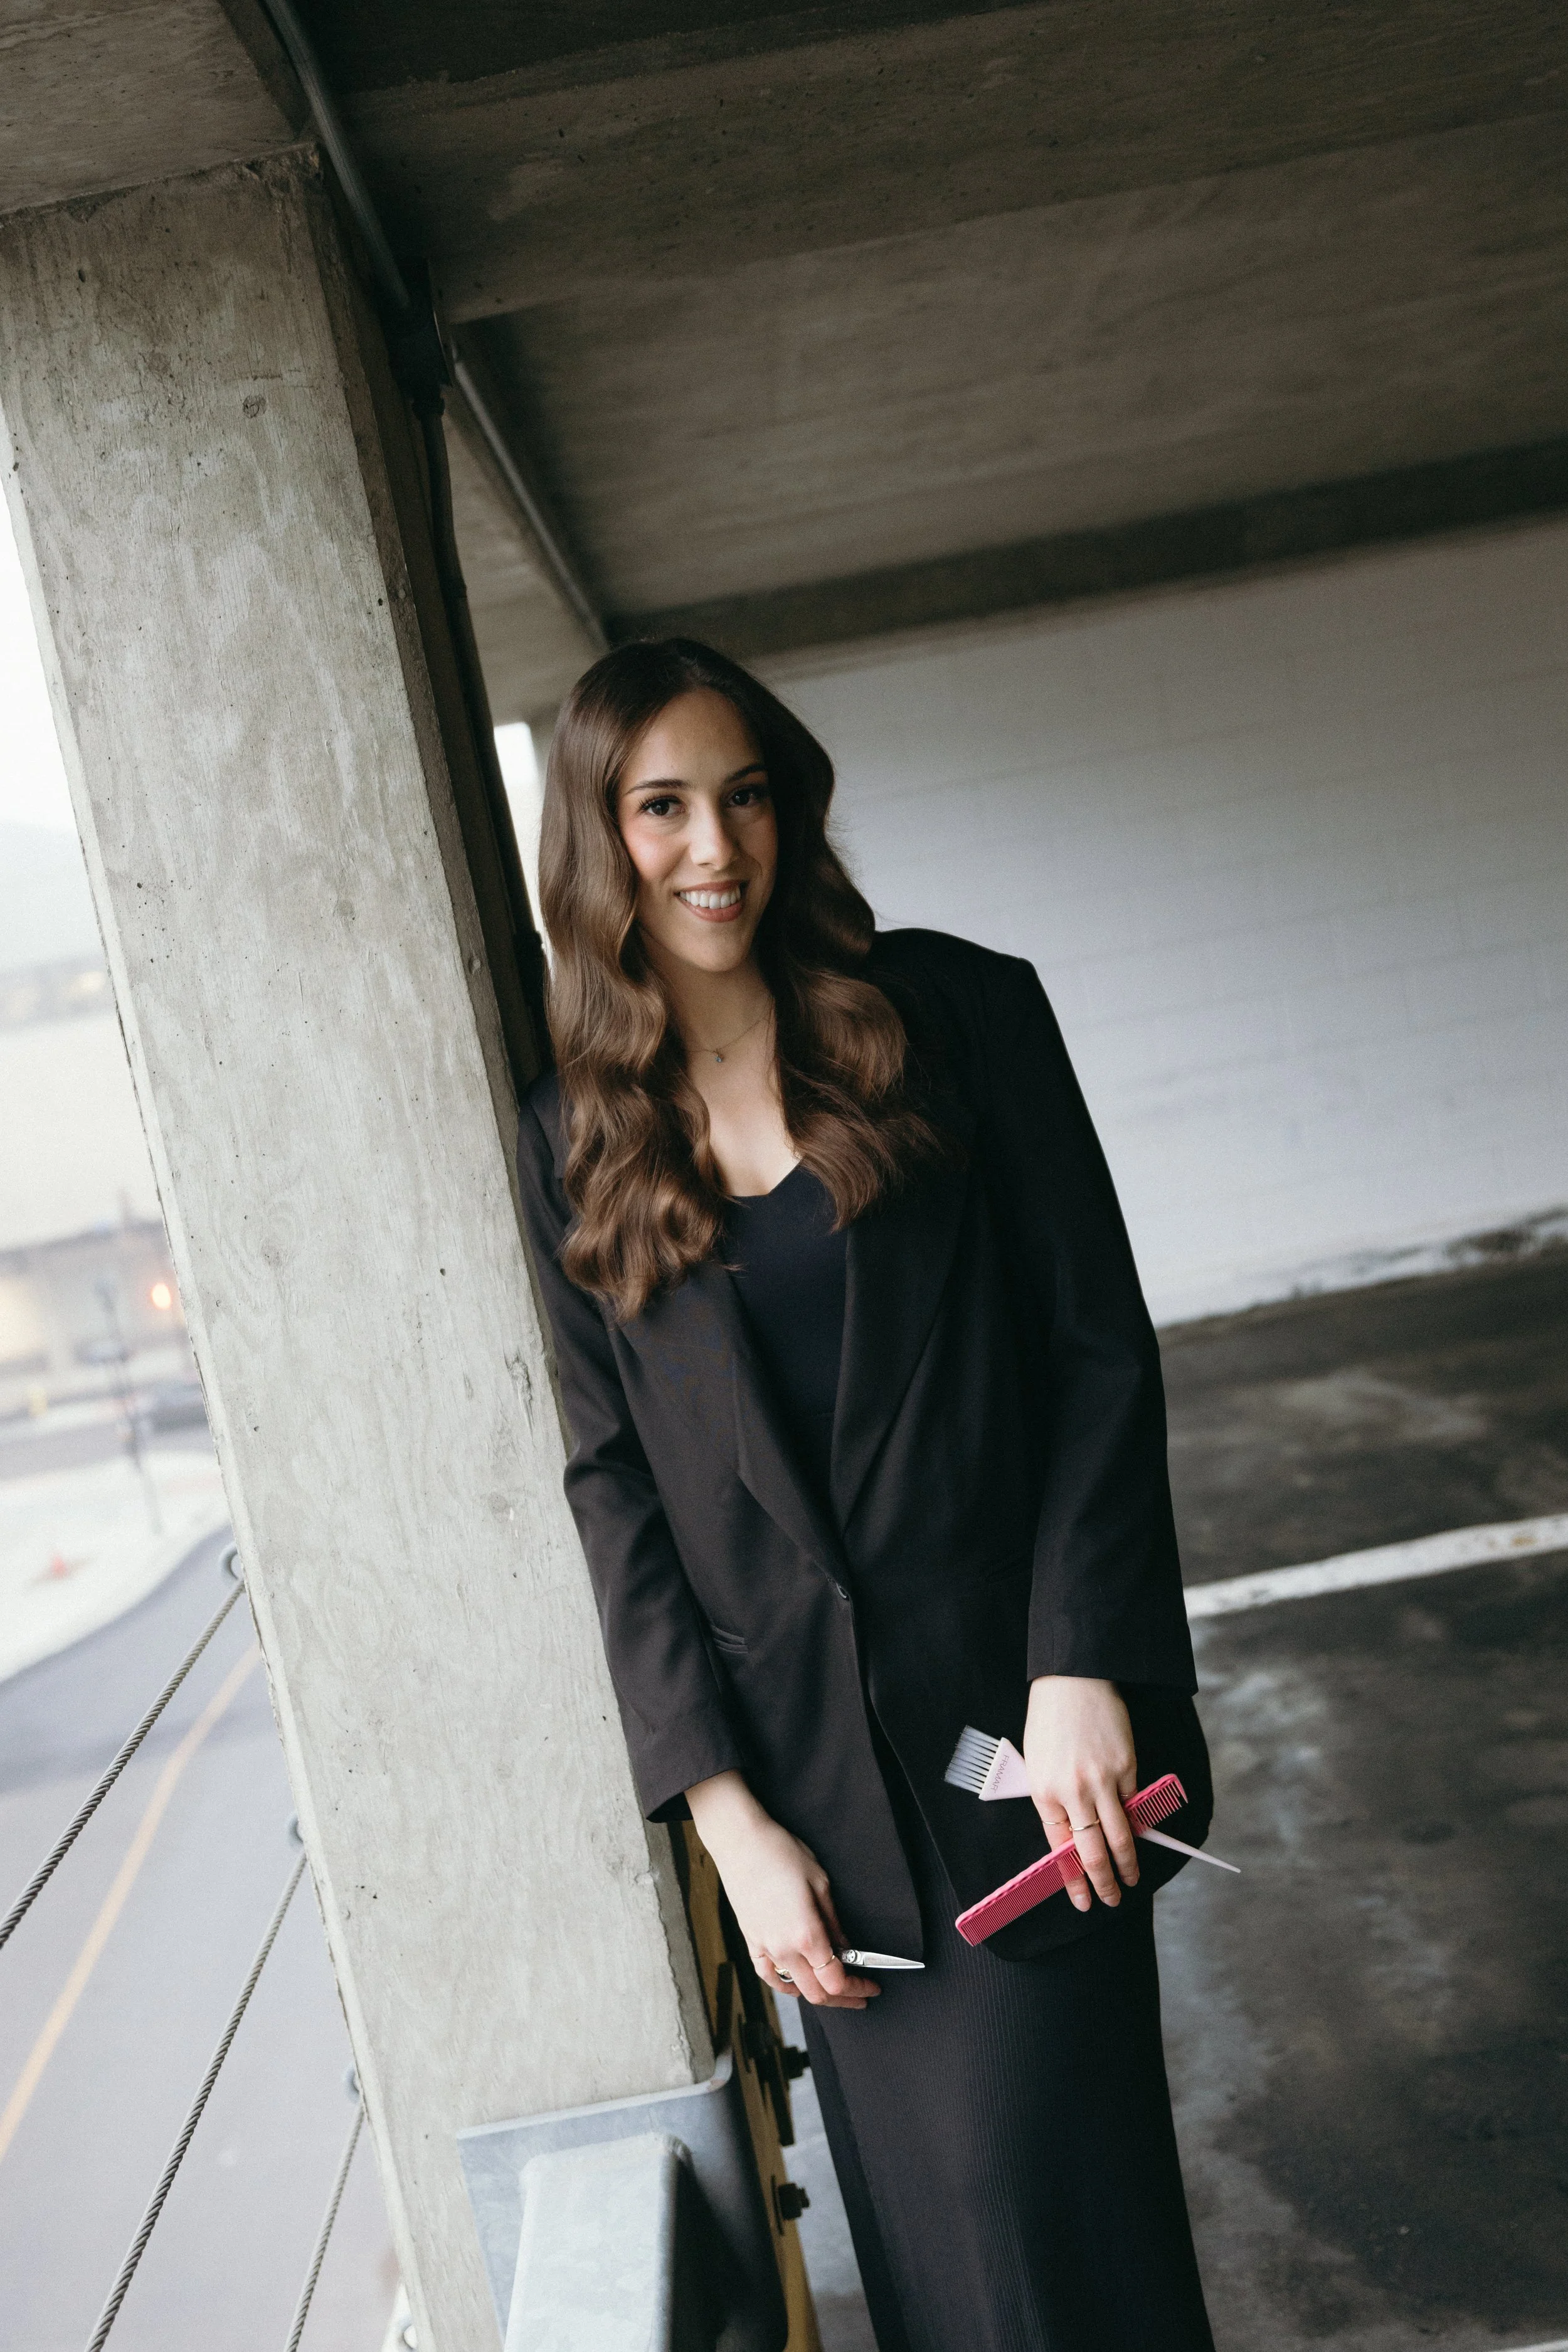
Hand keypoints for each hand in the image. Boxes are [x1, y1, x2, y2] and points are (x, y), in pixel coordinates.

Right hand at [685, 1771, 879, 2009]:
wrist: (740, 1841)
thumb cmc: (781, 1853)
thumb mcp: (820, 1883)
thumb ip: (834, 1924)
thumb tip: (846, 1949)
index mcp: (806, 1935)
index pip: (837, 1980)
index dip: (858, 1988)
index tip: (872, 1986)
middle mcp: (784, 1949)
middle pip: (818, 1993)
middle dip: (844, 1998)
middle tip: (860, 1993)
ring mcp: (764, 1947)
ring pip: (795, 1988)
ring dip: (818, 1993)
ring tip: (835, 1987)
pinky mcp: (750, 1940)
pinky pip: (768, 1975)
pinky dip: (786, 1986)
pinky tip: (795, 1984)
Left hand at [1023, 1676, 1138, 1912]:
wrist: (1073, 1680)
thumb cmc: (1050, 1721)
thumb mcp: (1038, 1764)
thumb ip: (1055, 1800)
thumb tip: (1075, 1837)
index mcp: (1044, 1792)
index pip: (1062, 1850)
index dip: (1074, 1879)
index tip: (1083, 1900)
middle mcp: (1073, 1792)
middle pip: (1094, 1851)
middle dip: (1104, 1882)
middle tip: (1112, 1900)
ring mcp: (1103, 1781)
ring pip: (1121, 1836)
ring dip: (1128, 1864)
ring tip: (1131, 1880)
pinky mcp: (1127, 1767)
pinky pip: (1134, 1804)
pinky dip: (1137, 1823)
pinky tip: (1138, 1837)